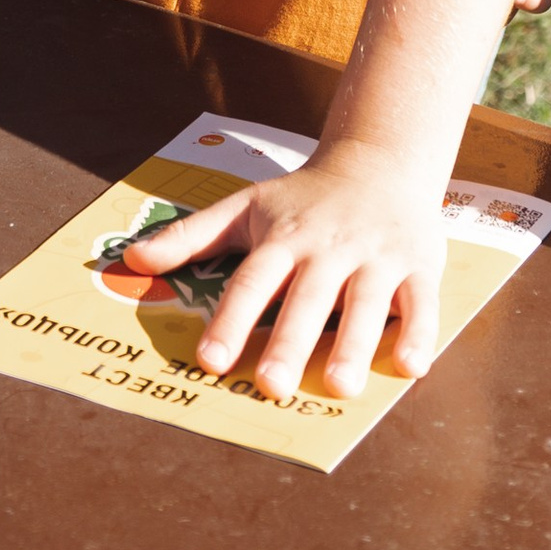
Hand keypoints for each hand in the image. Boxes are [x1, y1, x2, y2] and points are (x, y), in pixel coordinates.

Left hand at [124, 139, 446, 402]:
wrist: (380, 161)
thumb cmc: (304, 197)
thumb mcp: (247, 207)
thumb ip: (192, 236)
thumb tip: (129, 261)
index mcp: (285, 236)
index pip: (253, 281)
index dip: (231, 320)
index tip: (210, 359)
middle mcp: (329, 247)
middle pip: (308, 299)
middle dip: (291, 343)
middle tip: (273, 388)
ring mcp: (377, 256)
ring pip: (366, 304)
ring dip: (355, 345)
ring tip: (340, 387)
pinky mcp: (418, 265)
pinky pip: (421, 303)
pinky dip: (419, 333)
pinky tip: (410, 367)